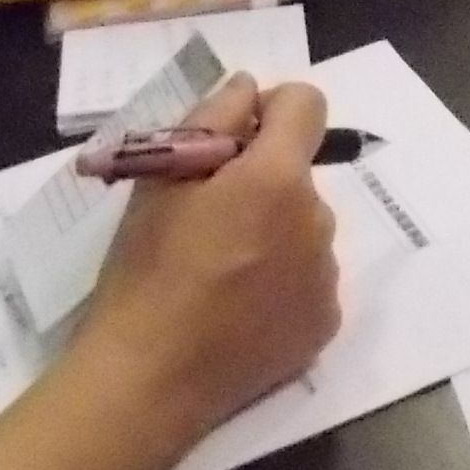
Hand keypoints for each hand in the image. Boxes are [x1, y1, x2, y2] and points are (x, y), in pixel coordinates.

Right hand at [69, 76, 342, 439]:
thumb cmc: (144, 271)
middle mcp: (317, 221)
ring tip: (218, 274)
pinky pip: (309, 281)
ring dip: (274, 234)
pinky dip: (282, 285)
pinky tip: (237, 311)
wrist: (148, 379)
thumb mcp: (160, 181)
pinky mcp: (325, 325)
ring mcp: (326, 278)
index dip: (271, 110)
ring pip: (304, 229)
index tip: (233, 142)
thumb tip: (248, 90)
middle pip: (299, 175)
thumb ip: (211, 120)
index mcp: (277, 178)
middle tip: (208, 222)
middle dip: (263, 183)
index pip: (307, 104)